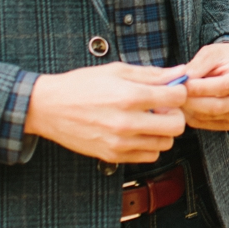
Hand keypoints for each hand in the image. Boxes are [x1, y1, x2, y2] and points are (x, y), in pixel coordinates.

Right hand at [24, 62, 187, 162]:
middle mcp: (127, 123)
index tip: (171, 90)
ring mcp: (120, 143)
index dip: (178, 91)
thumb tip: (179, 73)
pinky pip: (148, 156)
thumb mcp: (117, 71)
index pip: (177, 98)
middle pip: (176, 126)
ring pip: (165, 144)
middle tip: (162, 107)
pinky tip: (138, 132)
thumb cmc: (81, 85)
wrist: (48, 107)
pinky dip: (149, 145)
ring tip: (148, 119)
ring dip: (162, 131)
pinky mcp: (112, 156)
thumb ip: (151, 74)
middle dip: (175, 114)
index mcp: (129, 97)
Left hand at [182, 41, 228, 130]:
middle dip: (192, 101)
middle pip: (218, 106)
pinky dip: (193, 118)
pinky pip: (209, 125)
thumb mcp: (210, 53)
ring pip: (211, 117)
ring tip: (176, 99)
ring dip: (190, 110)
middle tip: (174, 95)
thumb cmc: (221, 59)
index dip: (201, 88)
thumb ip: (198, 64)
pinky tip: (185, 107)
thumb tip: (184, 79)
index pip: (224, 86)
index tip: (183, 84)